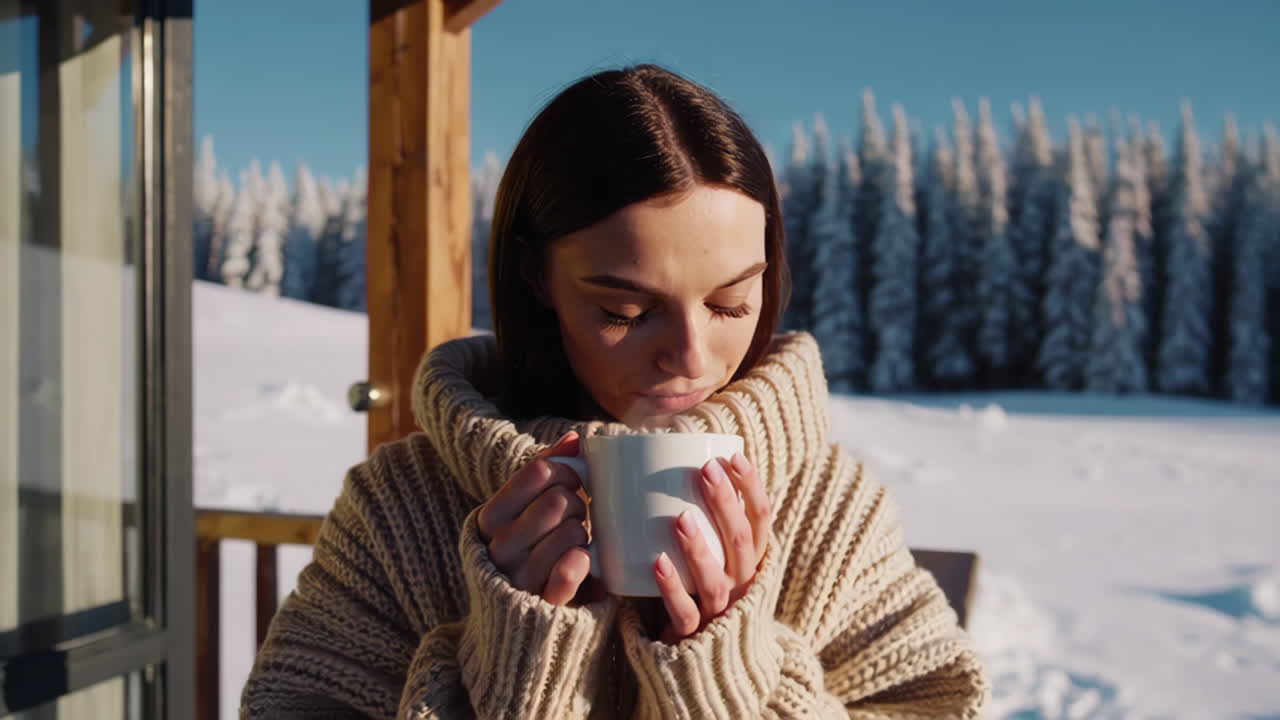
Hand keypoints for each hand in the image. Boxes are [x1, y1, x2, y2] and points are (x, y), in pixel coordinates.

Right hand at [476, 431, 594, 605]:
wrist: (515, 624)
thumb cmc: (526, 552)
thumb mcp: (522, 512)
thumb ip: (544, 472)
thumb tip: (574, 439)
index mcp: (489, 518)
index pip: (539, 471)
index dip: (567, 471)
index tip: (573, 483)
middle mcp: (499, 547)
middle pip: (560, 499)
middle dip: (579, 504)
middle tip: (576, 519)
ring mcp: (520, 577)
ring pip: (574, 531)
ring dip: (585, 534)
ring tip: (577, 544)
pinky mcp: (545, 604)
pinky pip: (571, 570)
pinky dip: (581, 561)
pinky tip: (583, 560)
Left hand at [652, 451, 770, 642]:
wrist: (706, 655)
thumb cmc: (702, 586)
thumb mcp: (716, 553)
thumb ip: (705, 519)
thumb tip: (675, 462)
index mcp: (751, 558)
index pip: (761, 518)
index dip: (751, 486)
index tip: (733, 455)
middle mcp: (742, 582)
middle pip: (740, 540)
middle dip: (725, 502)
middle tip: (705, 470)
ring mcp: (720, 608)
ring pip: (716, 578)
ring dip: (698, 546)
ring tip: (680, 516)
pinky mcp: (694, 632)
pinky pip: (684, 610)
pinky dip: (671, 586)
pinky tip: (657, 562)